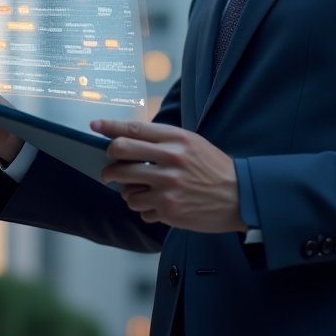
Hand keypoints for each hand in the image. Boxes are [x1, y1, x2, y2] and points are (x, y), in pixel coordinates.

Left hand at [93, 120, 245, 233]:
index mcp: (177, 139)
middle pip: (120, 153)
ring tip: (141, 192)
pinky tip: (158, 205)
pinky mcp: (169, 210)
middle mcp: (171, 160)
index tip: (95, 125)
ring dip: (128, 192)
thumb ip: (163, 141)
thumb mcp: (193, 144)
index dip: (109, 127)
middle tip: (110, 170)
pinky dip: (144, 209)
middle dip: (109, 164)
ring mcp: (168, 186)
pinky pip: (139, 209)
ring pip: (125, 188)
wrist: (240, 197)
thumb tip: (129, 141)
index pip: (134, 129)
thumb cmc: (214, 169)